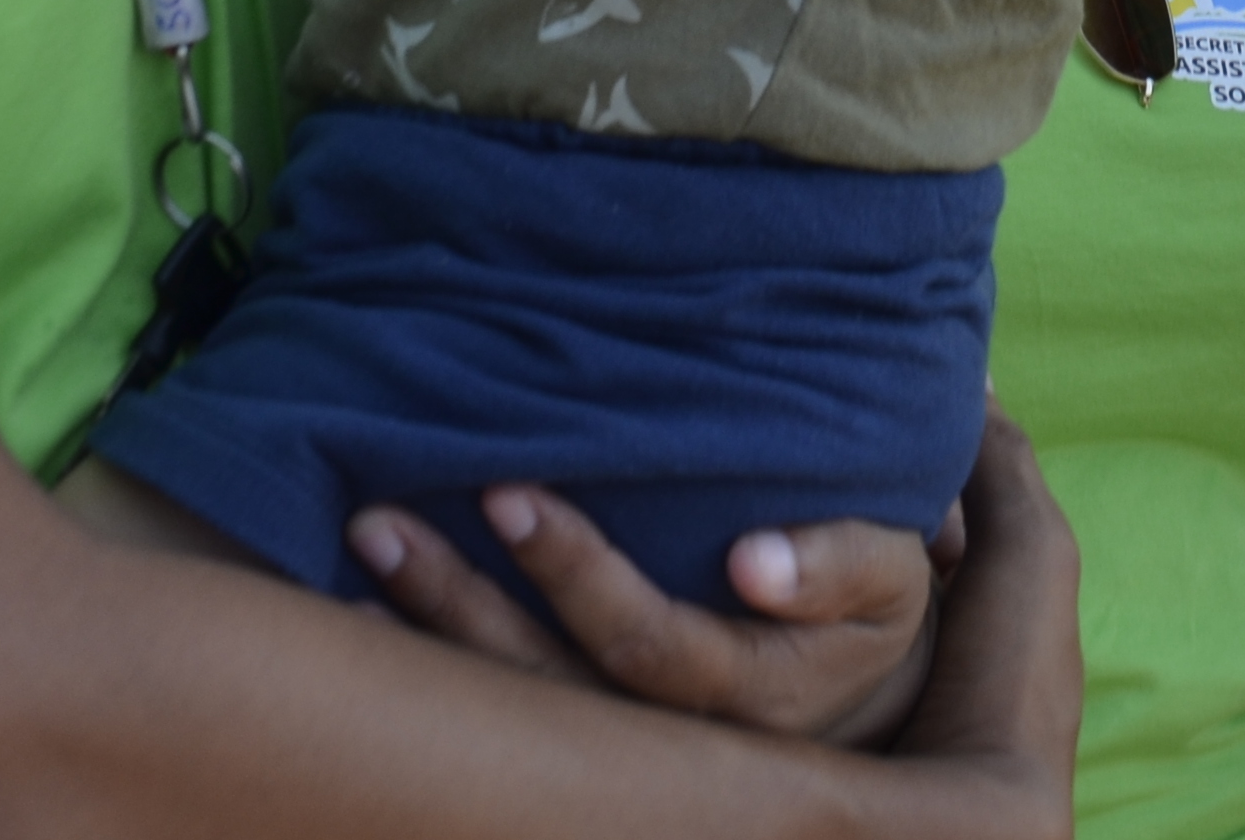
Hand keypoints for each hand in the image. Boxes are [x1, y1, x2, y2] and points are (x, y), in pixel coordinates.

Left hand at [350, 484, 950, 747]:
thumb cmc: (866, 604)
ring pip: (510, 709)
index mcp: (756, 698)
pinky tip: (363, 613)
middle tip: (379, 522)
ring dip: (425, 633)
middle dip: (461, 608)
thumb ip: (843, 563)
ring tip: (353, 557)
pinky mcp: (583, 742)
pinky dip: (425, 669)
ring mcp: (622, 750)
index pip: (649, 646)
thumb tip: (753, 563)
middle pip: (551, 689)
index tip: (510, 495)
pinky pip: (493, 715)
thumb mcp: (891, 576)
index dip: (579, 577)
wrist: (859, 693)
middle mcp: (677, 746)